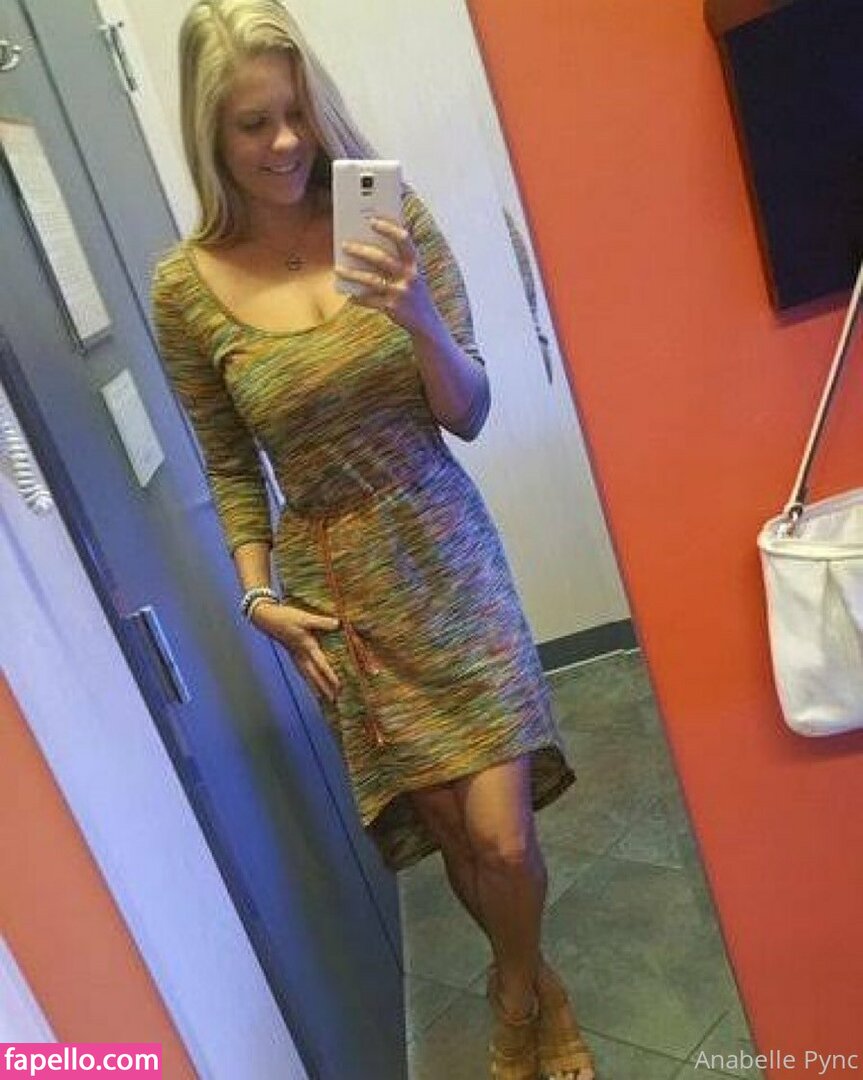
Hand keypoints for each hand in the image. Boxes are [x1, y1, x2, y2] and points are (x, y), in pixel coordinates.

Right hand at [251, 602, 340, 703]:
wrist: (266, 618)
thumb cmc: (285, 617)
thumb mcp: (304, 618)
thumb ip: (321, 622)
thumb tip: (337, 624)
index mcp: (306, 647)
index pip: (321, 665)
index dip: (330, 676)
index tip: (339, 686)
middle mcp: (301, 655)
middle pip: (314, 676)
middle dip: (324, 688)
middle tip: (334, 701)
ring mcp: (295, 656)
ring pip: (307, 676)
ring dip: (315, 687)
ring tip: (323, 699)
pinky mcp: (292, 654)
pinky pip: (302, 671)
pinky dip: (308, 679)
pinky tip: (310, 683)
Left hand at [335, 217, 437, 335]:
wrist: (426, 322)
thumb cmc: (412, 291)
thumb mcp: (410, 274)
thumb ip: (395, 259)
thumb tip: (366, 244)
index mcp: (415, 263)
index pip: (403, 240)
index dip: (388, 229)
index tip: (371, 220)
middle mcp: (410, 276)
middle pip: (382, 259)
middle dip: (361, 250)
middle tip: (344, 244)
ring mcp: (401, 293)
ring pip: (371, 280)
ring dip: (352, 274)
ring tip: (337, 269)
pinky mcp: (392, 308)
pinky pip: (369, 300)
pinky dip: (358, 297)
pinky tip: (349, 294)